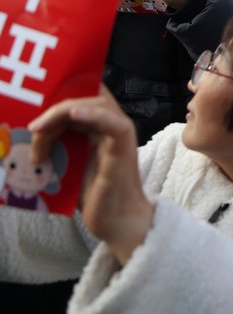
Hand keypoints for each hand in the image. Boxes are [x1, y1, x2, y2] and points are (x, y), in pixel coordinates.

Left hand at [29, 89, 152, 265]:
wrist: (114, 220)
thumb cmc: (92, 195)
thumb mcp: (66, 164)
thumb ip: (55, 145)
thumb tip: (29, 135)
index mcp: (97, 126)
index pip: (83, 95)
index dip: (61, 93)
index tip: (34, 104)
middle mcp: (111, 124)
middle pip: (86, 96)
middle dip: (54, 108)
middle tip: (32, 128)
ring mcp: (119, 134)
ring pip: (96, 103)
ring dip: (62, 113)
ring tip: (39, 131)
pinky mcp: (123, 148)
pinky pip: (113, 124)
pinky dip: (94, 115)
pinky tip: (75, 113)